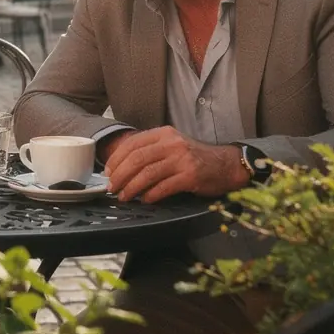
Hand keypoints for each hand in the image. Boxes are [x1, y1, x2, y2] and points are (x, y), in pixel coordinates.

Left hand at [104, 126, 248, 202]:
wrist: (226, 164)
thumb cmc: (194, 157)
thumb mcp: (172, 145)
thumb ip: (150, 151)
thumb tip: (121, 167)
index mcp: (163, 134)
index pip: (132, 144)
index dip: (116, 159)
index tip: (108, 172)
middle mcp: (172, 144)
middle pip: (137, 159)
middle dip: (120, 175)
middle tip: (112, 187)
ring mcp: (182, 159)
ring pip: (148, 173)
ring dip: (132, 187)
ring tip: (124, 196)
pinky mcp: (190, 176)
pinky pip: (164, 187)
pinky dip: (151, 194)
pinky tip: (145, 199)